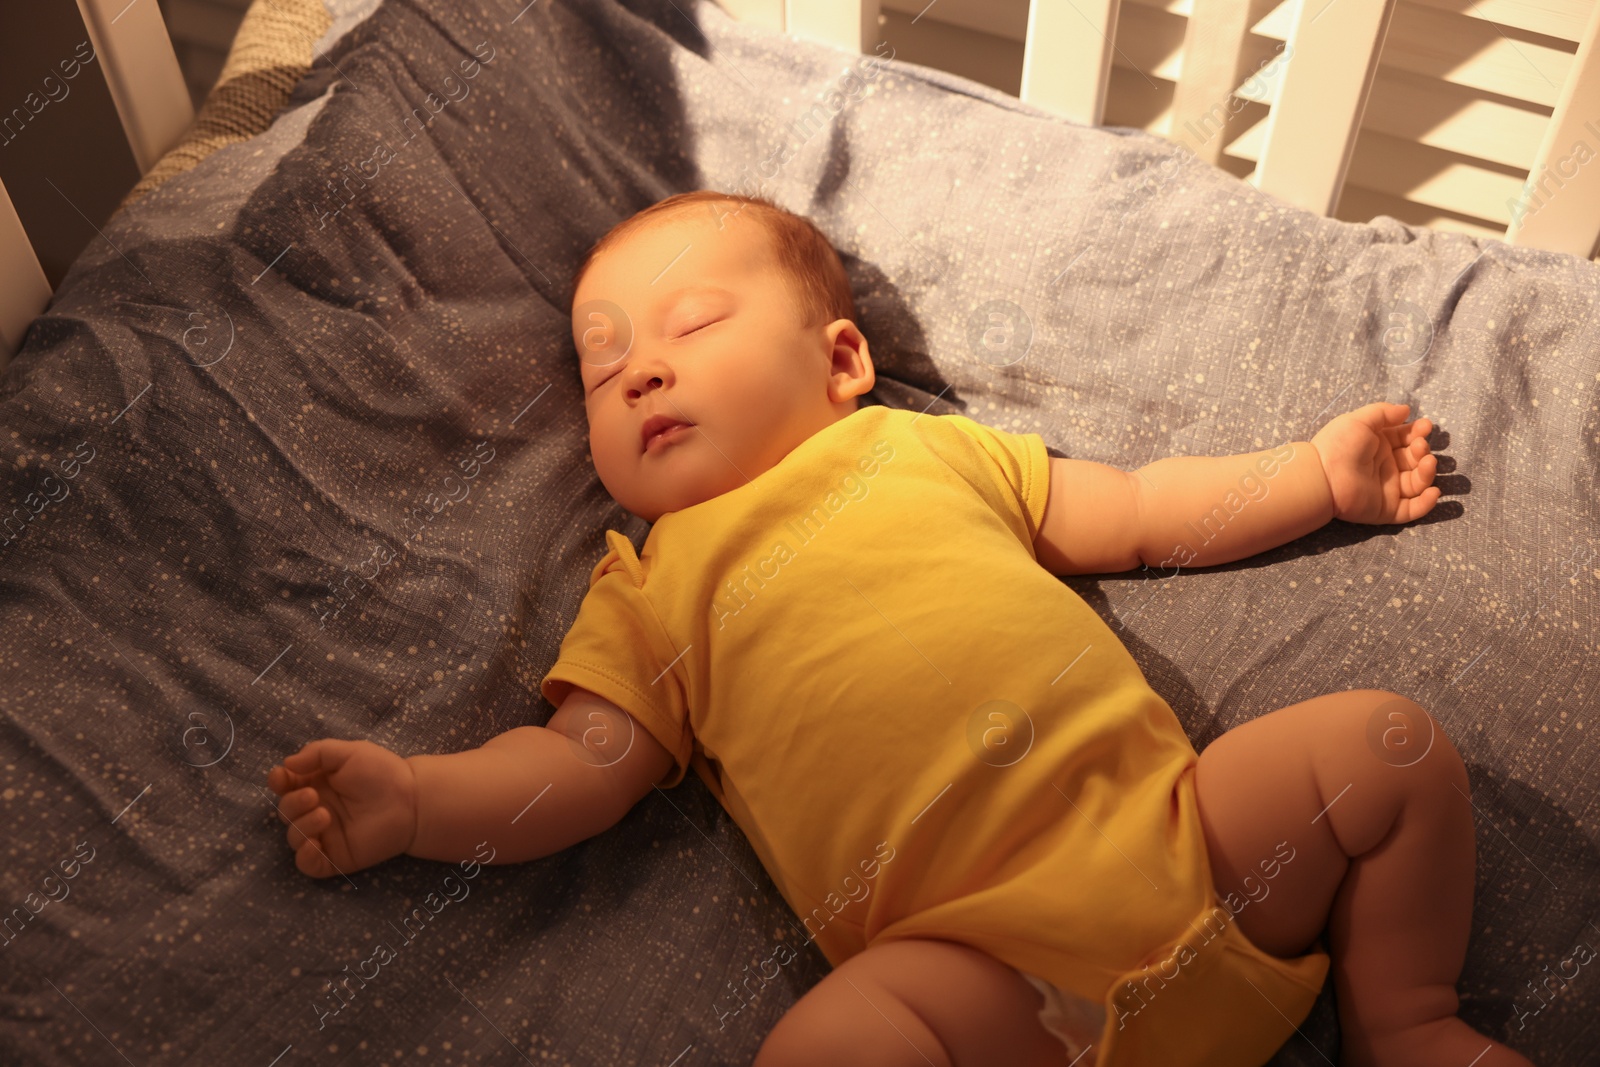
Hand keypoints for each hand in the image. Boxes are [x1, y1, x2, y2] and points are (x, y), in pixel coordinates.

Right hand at [267, 739, 417, 877]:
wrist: (411, 800)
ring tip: (325, 816)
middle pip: (285, 811)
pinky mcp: (336, 857)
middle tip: (313, 797)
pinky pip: (308, 865)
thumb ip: (316, 753)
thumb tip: (286, 765)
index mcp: (316, 784)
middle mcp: (316, 809)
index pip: (284, 786)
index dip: (277, 782)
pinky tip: (316, 844)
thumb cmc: (382, 772)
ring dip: (300, 827)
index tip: (282, 778)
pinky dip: (305, 857)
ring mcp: (325, 835)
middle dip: (292, 803)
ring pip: (294, 838)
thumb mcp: (349, 752)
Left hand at [1310, 402, 1440, 523]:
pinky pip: (1412, 510)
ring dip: (1428, 473)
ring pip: (1417, 483)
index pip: (1406, 439)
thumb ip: (1384, 413)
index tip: (1424, 427)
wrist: (1322, 476)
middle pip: (1415, 460)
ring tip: (1427, 462)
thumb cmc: (1339, 444)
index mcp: (1379, 446)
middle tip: (1419, 445)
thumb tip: (1406, 410)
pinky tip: (1434, 491)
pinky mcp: (1386, 509)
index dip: (1418, 432)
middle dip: (1422, 451)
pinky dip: (1426, 503)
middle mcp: (1385, 467)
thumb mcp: (1360, 420)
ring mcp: (1387, 489)